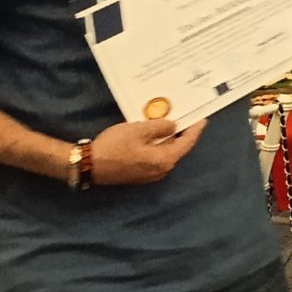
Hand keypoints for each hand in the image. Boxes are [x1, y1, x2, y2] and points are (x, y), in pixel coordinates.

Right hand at [88, 116, 208, 186]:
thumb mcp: (140, 130)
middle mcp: (162, 171)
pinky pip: (155, 157)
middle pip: (177, 148)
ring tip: (166, 123)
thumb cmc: (115, 146)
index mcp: (165, 160)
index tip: (203, 119)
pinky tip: (151, 136)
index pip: (187, 143)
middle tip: (183, 117)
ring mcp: (150, 175)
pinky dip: (156, 146)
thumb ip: (161, 127)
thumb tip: (174, 127)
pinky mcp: (140, 175)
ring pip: (165, 153)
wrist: (88, 164)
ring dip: (166, 139)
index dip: (195, 129)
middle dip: (181, 133)